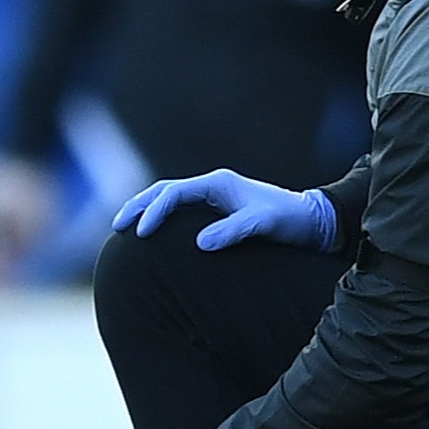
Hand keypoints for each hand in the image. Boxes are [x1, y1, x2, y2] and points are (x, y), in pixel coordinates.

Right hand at [112, 171, 335, 251]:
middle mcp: (212, 186)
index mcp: (217, 183)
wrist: (310, 220)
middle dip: (138, 206)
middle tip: (118, 226)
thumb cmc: (288, 220)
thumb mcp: (262, 224)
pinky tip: (153, 236)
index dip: (153, 211)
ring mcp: (213, 198)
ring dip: (146, 210)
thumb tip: (200, 244)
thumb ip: (233, 231)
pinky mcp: (217, 212)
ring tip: (126, 229)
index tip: (141, 234)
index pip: (173, 193)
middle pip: (163, 191)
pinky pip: (181, 212)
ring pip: (169, 200)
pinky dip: (162, 219)